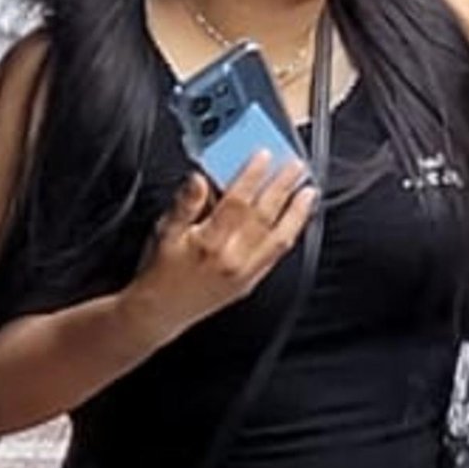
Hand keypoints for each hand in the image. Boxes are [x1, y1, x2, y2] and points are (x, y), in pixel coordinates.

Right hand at [124, 156, 316, 341]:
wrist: (161, 312)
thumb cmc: (160, 271)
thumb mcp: (163, 231)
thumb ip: (184, 203)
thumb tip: (197, 179)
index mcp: (209, 242)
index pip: (237, 202)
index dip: (253, 176)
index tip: (265, 155)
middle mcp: (232, 258)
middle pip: (264, 216)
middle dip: (283, 188)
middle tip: (296, 166)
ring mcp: (245, 272)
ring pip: (279, 238)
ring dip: (296, 213)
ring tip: (308, 192)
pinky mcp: (251, 282)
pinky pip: (277, 256)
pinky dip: (290, 235)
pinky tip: (296, 222)